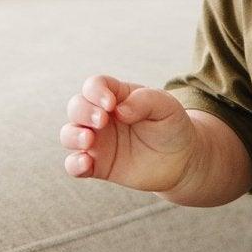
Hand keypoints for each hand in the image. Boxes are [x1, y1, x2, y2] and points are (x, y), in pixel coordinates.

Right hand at [60, 75, 194, 192]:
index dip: (96, 92)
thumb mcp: (166, 106)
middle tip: (102, 121)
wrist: (182, 159)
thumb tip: (119, 110)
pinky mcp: (98, 166)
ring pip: (69, 134)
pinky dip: (74, 164)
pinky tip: (85, 163)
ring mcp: (97, 142)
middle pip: (76, 107)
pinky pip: (75, 165)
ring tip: (88, 140)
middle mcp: (100, 117)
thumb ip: (145, 101)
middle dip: (83, 112)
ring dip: (73, 135)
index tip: (111, 104)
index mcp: (115, 97)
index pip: (94, 86)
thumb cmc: (172, 126)